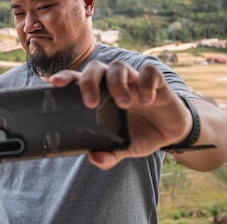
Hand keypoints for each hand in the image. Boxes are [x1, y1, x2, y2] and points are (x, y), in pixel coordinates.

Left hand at [48, 60, 191, 168]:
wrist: (172, 132)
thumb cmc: (140, 132)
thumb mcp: (125, 147)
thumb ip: (110, 153)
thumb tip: (95, 159)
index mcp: (100, 94)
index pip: (78, 79)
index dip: (65, 77)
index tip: (54, 83)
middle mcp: (113, 82)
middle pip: (95, 68)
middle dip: (89, 82)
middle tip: (91, 103)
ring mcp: (133, 79)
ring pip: (119, 67)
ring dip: (117, 83)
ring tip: (123, 104)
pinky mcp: (155, 81)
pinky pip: (149, 72)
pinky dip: (146, 84)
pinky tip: (148, 100)